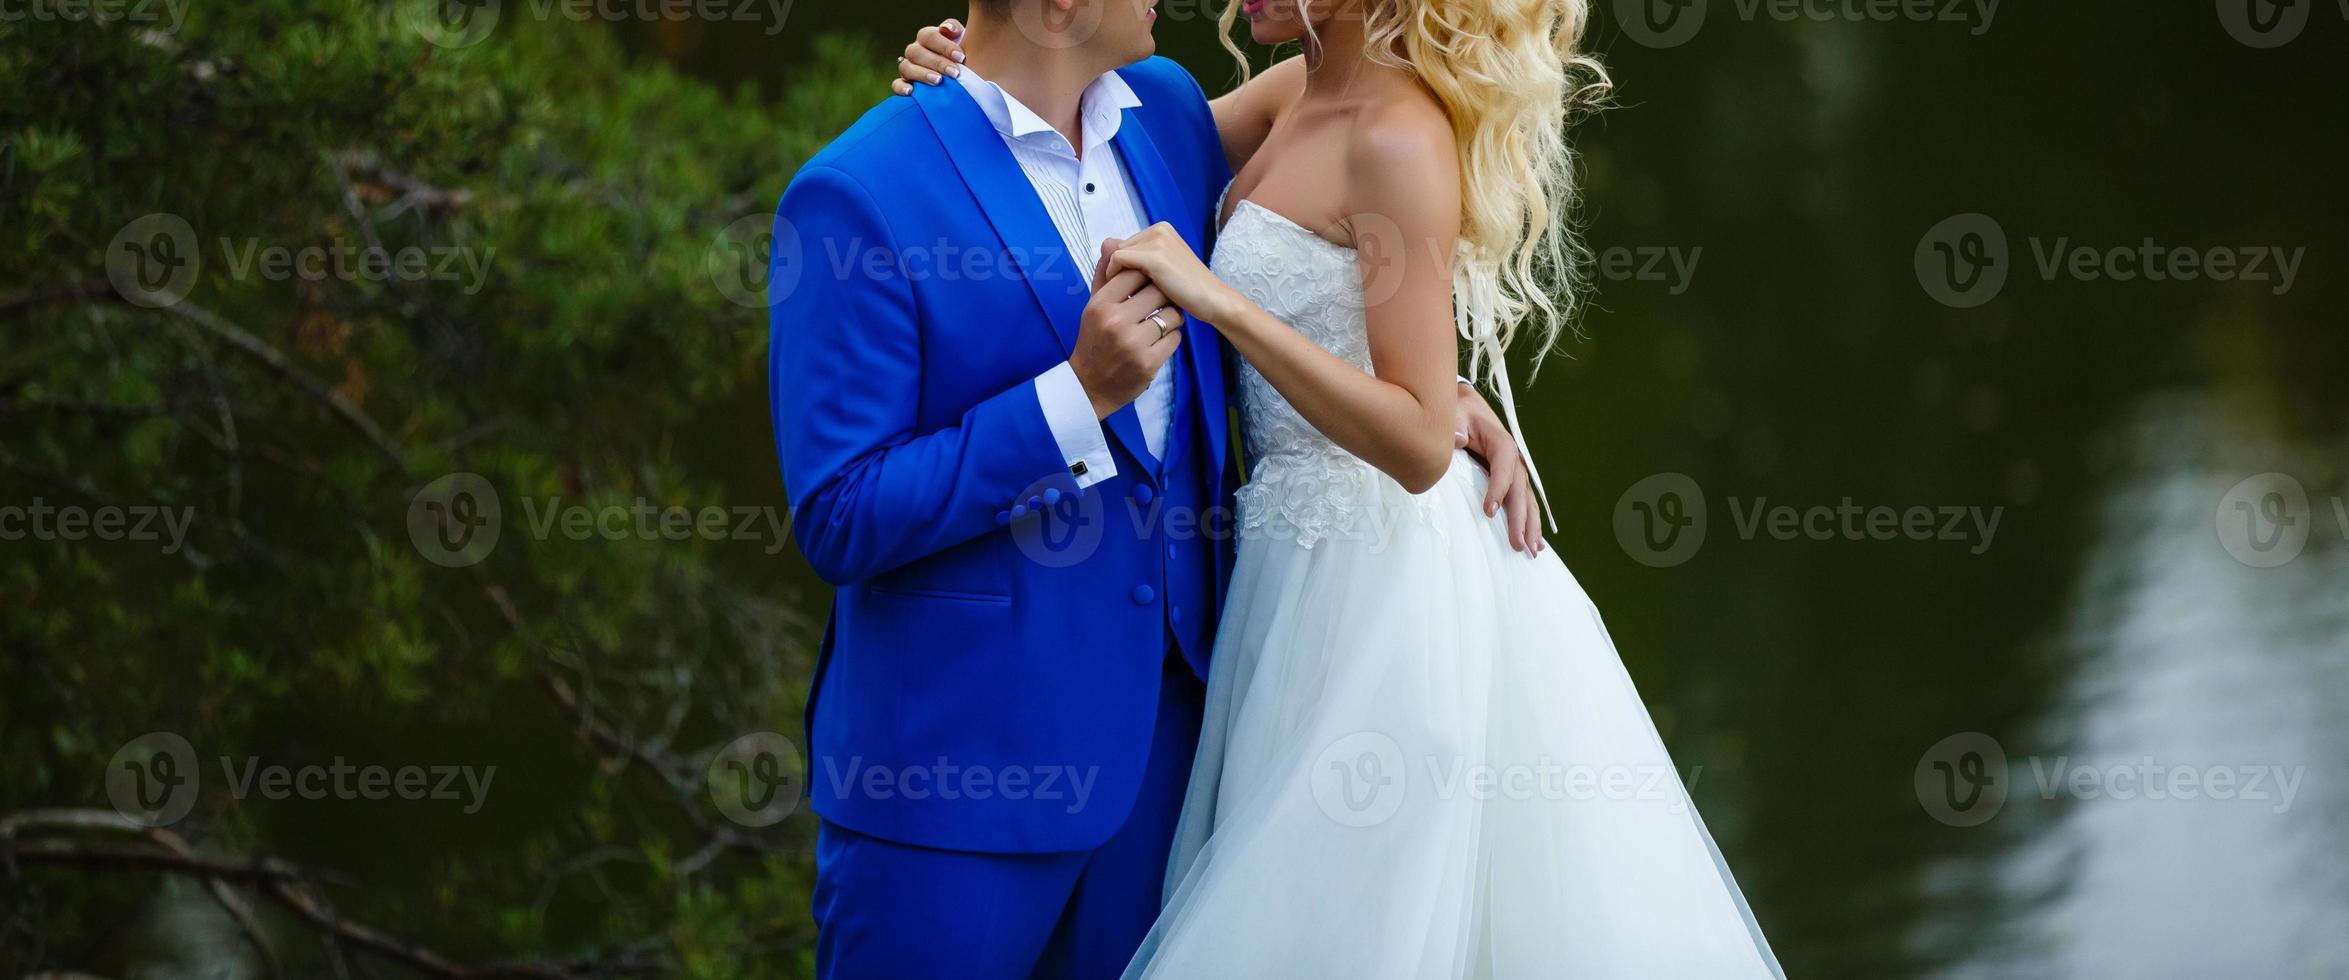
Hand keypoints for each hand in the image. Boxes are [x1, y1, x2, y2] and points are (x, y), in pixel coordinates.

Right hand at [890, 19, 965, 95]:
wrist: (963, 77)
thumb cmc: (962, 57)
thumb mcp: (963, 41)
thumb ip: (955, 30)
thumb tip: (947, 28)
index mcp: (927, 38)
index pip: (928, 36)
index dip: (944, 46)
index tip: (961, 57)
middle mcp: (915, 51)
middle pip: (916, 52)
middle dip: (937, 63)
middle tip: (955, 73)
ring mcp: (908, 67)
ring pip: (905, 67)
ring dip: (922, 74)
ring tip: (938, 81)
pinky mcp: (904, 83)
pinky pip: (896, 84)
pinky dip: (901, 87)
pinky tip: (911, 92)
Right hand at [1070, 268, 1184, 418]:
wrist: (1089, 386)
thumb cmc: (1094, 340)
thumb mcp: (1093, 307)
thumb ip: (1104, 275)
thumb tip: (1110, 242)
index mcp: (1100, 305)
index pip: (1133, 272)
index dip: (1146, 273)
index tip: (1148, 280)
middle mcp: (1116, 322)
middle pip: (1157, 290)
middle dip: (1164, 292)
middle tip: (1161, 299)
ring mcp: (1133, 344)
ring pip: (1171, 314)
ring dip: (1171, 316)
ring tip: (1161, 320)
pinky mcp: (1149, 363)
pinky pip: (1175, 338)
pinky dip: (1171, 337)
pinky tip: (1159, 340)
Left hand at [1103, 223, 1243, 323]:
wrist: (1212, 300)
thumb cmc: (1187, 289)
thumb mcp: (1159, 269)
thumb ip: (1135, 258)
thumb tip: (1105, 243)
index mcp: (1162, 229)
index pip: (1126, 244)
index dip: (1122, 266)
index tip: (1125, 287)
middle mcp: (1159, 229)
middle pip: (1119, 247)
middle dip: (1117, 269)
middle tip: (1123, 293)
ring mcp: (1158, 240)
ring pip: (1116, 253)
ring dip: (1115, 274)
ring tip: (1124, 295)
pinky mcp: (1154, 256)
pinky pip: (1118, 260)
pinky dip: (1115, 276)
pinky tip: (1125, 294)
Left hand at [1456, 382, 1542, 554]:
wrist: (1468, 408)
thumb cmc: (1460, 414)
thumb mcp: (1456, 415)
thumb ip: (1456, 426)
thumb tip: (1459, 439)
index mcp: (1502, 443)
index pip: (1503, 468)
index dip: (1498, 490)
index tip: (1488, 512)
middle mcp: (1514, 460)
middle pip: (1520, 491)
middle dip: (1520, 519)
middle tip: (1518, 545)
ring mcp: (1516, 472)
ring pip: (1527, 501)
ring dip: (1531, 526)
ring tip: (1532, 551)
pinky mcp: (1512, 481)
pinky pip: (1524, 503)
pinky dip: (1531, 523)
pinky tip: (1537, 544)